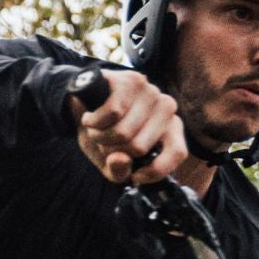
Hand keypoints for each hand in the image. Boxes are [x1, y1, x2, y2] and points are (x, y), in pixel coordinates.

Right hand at [66, 70, 187, 184]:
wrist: (80, 103)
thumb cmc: (102, 133)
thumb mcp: (110, 161)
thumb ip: (120, 171)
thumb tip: (121, 160)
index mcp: (170, 129)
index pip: (178, 152)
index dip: (155, 170)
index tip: (135, 177)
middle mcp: (166, 108)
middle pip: (139, 147)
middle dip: (111, 151)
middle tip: (103, 142)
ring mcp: (151, 92)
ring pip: (123, 132)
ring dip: (99, 136)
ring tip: (95, 128)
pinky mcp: (131, 81)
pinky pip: (113, 113)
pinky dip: (94, 121)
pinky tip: (90, 117)